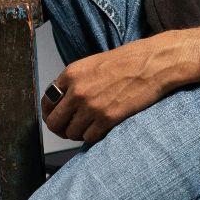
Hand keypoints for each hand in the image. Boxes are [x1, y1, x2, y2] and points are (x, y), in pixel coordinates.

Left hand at [40, 37, 176, 143]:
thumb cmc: (127, 62)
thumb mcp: (92, 64)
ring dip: (79, 133)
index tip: (56, 118)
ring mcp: (92, 106)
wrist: (152, 64)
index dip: (50, 114)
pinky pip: (90, 137)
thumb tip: (64, 102)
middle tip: (70, 129)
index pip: (47, 102)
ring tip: (90, 126)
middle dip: (61, 129)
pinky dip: (93, 136)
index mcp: (71, 74)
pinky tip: (101, 128)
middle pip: (55, 122)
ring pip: (72, 133)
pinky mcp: (108, 118)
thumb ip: (75, 82)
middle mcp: (77, 91)